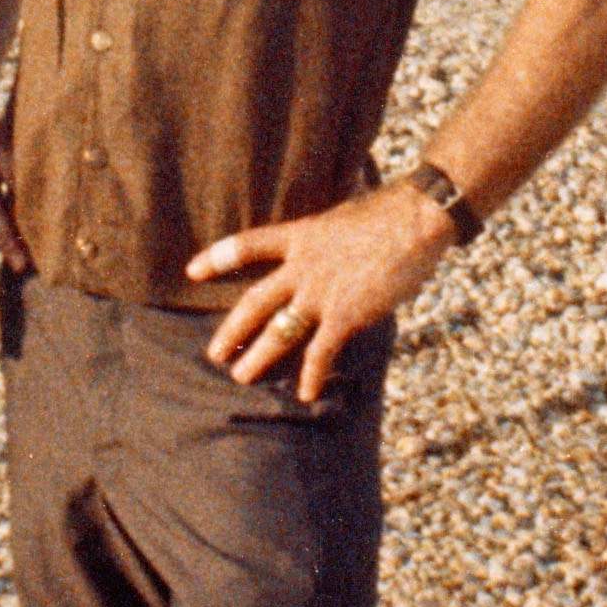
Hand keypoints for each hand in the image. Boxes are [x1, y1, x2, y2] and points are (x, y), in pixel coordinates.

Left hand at [194, 182, 457, 401]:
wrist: (415, 221)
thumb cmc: (389, 213)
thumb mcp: (342, 217)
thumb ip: (326, 235)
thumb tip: (329, 236)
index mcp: (300, 236)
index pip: (248, 245)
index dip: (218, 257)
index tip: (191, 270)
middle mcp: (303, 266)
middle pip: (255, 301)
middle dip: (232, 329)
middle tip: (214, 354)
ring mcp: (321, 292)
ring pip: (279, 331)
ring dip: (258, 356)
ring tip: (241, 376)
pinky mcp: (346, 314)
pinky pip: (321, 351)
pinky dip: (312, 374)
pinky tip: (306, 393)